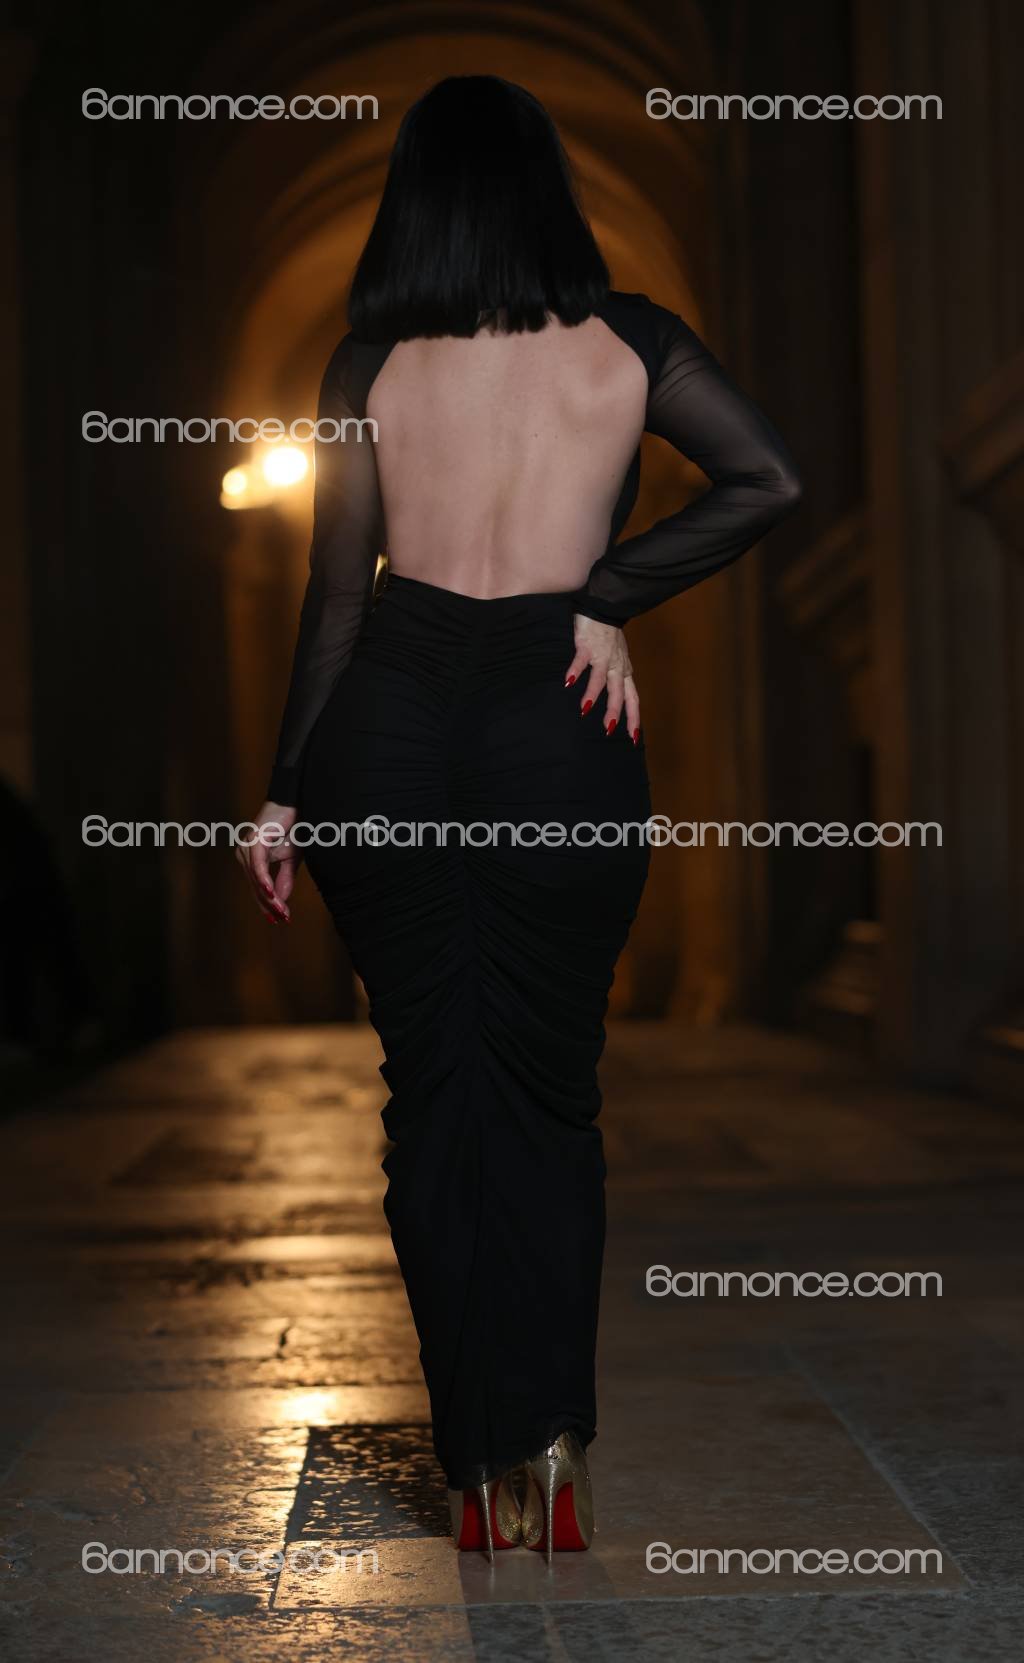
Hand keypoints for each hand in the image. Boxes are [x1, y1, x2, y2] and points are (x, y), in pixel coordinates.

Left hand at [236, 801, 299, 922]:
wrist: (296, 803)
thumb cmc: (293, 828)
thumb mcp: (291, 859)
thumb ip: (284, 879)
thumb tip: (281, 900)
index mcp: (251, 860)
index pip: (257, 888)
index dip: (267, 905)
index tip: (279, 920)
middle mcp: (245, 854)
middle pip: (255, 887)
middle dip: (269, 905)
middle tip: (283, 918)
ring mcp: (247, 847)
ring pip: (256, 879)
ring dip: (269, 897)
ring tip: (281, 911)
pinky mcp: (254, 840)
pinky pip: (258, 865)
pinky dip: (264, 879)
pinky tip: (270, 892)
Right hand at [565, 615, 639, 741]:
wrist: (605, 608)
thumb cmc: (609, 635)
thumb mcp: (618, 659)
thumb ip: (616, 677)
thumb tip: (612, 698)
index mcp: (625, 671)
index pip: (632, 699)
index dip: (634, 718)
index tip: (633, 738)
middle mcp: (617, 666)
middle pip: (618, 693)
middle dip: (613, 712)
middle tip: (607, 730)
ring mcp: (602, 656)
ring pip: (600, 678)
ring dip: (593, 694)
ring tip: (584, 709)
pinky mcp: (587, 645)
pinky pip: (582, 660)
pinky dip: (575, 671)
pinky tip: (568, 681)